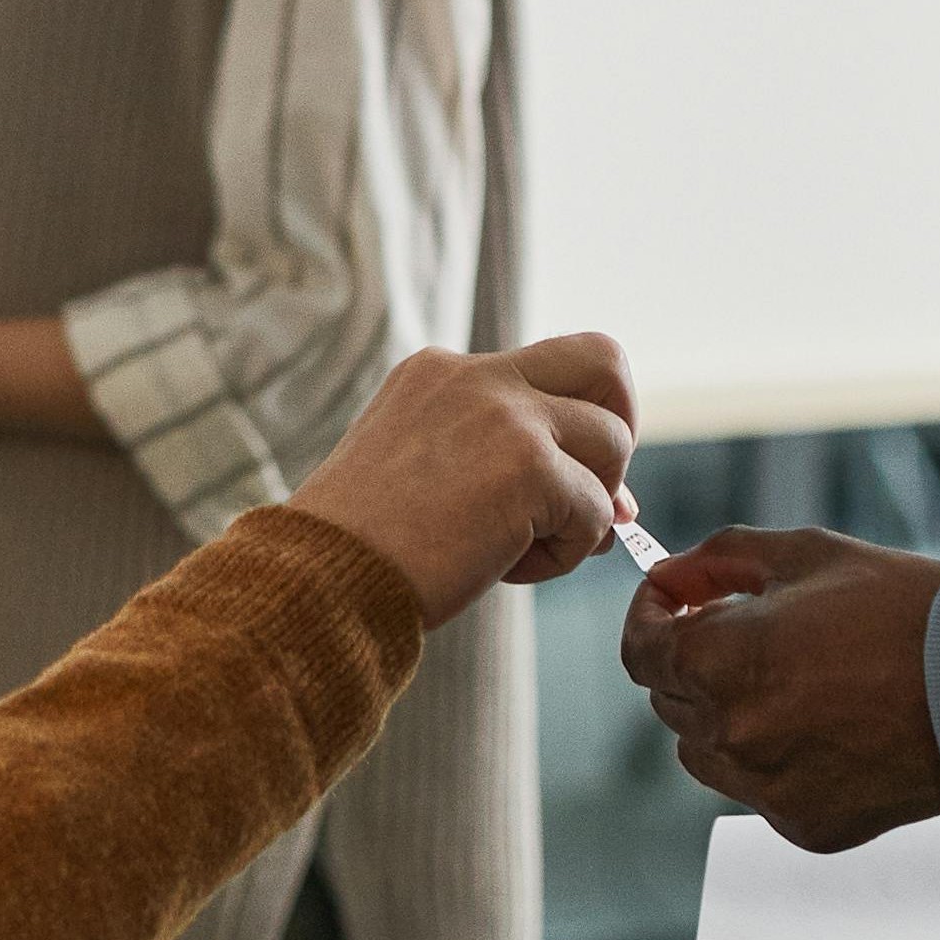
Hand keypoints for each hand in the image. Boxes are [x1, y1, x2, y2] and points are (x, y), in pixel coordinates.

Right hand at [284, 338, 641, 626]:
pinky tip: (505, 569)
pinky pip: (599, 513)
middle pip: (604, 360)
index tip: (563, 479)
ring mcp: (508, 416)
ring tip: (522, 548)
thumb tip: (619, 503)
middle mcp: (477, 376)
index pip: (547, 369)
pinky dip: (565, 555)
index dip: (573, 426)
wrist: (320, 579)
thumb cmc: (364, 547)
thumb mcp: (427, 474)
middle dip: (618, 429)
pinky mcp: (532, 467)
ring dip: (587, 508)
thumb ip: (510, 463)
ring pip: (614, 441)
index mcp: (443, 372)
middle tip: (589, 493)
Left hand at [624, 527, 939, 848]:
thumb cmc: (902, 610)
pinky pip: (759, 791)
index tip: (676, 602)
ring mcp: (765, 790)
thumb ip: (718, 559)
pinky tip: (829, 726)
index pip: (639, 650)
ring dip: (725, 714)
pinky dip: (774, 760)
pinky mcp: (804, 826)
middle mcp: (729, 735)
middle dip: (694, 660)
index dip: (651, 617)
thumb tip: (667, 577)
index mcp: (717, 662)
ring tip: (795, 681)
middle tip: (751, 631)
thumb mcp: (806, 554)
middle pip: (670, 700)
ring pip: (706, 753)